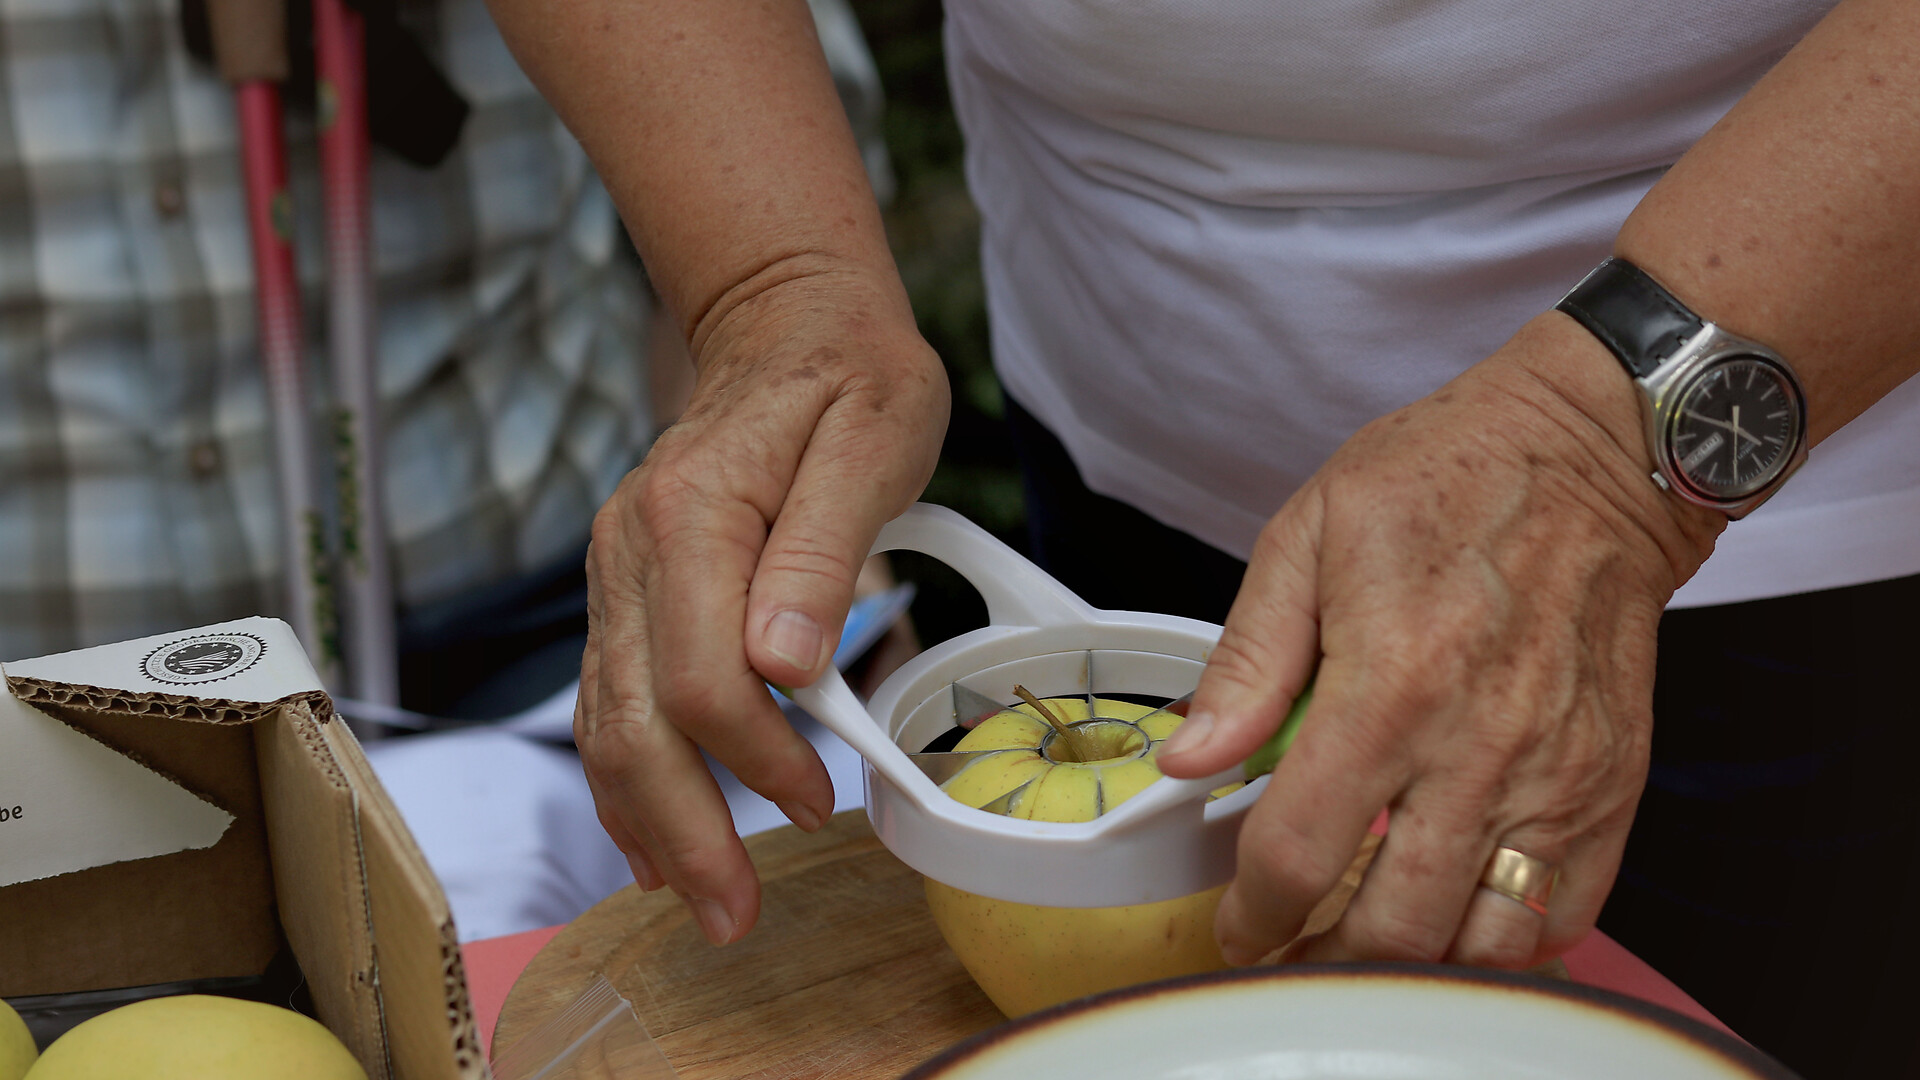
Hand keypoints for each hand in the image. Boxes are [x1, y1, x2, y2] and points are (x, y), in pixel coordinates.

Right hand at [577, 267, 947, 944]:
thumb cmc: (848, 373)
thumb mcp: (872, 439)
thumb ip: (826, 553)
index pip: (704, 677)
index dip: (759, 758)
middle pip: (636, 723)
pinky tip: (652, 838)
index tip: (820, 800)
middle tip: (732, 917)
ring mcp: (619, 573)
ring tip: (701, 902)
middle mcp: (632, 551)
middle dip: (683, 833)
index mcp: (692, 516)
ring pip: (607, 724)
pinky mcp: (628, 591)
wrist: (786, 321)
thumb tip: (786, 666)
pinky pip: (610, 701)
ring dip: (648, 824)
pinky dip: (626, 779)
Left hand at [1157, 313, 1722, 969]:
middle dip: (1324, 963)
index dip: (1254, 915)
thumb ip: (1248, 661)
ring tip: (1363, 945)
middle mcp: (1479, 749)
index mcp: (1390, 686)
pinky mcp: (1611, 787)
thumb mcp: (1307, 537)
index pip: (1302, 854)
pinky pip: (1564, 912)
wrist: (1594, 452)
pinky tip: (1456, 920)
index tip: (1239, 926)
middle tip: (1291, 953)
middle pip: (1393, 927)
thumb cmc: (1446, 478)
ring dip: (1413, 965)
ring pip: (1483, 942)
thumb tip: (1189, 756)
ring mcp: (1557, 777)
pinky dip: (1505, 942)